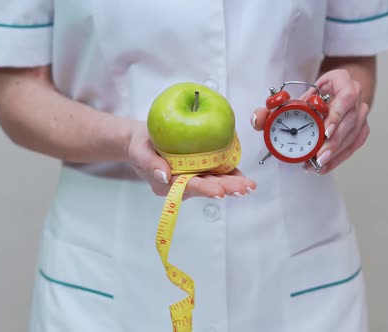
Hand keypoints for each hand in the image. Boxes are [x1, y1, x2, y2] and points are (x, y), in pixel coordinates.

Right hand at [127, 122, 255, 198]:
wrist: (143, 140)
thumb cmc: (141, 145)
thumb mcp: (139, 150)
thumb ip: (150, 163)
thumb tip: (164, 174)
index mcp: (167, 184)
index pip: (187, 187)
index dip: (204, 189)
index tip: (218, 191)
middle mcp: (182, 184)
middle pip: (205, 186)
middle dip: (225, 188)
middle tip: (243, 188)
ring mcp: (192, 178)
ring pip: (213, 182)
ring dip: (232, 184)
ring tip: (248, 185)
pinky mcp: (200, 170)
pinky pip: (216, 174)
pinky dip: (230, 175)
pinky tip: (243, 178)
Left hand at [250, 69, 370, 173]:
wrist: (332, 92)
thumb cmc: (312, 95)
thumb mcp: (293, 95)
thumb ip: (273, 107)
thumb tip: (258, 119)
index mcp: (342, 80)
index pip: (346, 97)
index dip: (337, 115)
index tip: (325, 131)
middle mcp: (357, 96)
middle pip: (351, 121)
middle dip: (334, 142)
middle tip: (318, 157)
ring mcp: (361, 113)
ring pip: (354, 135)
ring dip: (336, 153)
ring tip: (317, 164)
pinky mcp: (361, 128)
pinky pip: (354, 145)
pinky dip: (339, 158)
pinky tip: (324, 166)